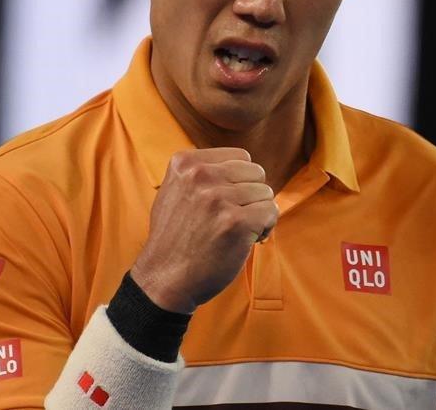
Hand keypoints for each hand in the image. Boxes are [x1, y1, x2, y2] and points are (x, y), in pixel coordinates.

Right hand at [129, 147, 277, 313]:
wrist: (164, 279)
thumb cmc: (174, 239)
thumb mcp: (175, 191)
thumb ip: (201, 173)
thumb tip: (243, 165)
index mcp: (185, 163)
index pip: (240, 157)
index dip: (241, 181)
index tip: (230, 201)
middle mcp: (201, 175)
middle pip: (256, 173)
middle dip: (253, 196)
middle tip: (238, 219)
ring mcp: (218, 198)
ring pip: (266, 193)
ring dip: (260, 214)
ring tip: (240, 231)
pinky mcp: (235, 222)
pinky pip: (271, 212)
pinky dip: (267, 227)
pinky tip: (250, 240)